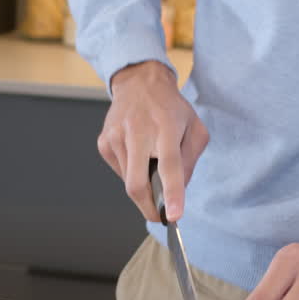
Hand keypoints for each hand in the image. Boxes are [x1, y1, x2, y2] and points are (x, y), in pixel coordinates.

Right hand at [99, 60, 208, 221]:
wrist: (139, 83)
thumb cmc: (170, 108)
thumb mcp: (194, 127)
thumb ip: (191, 160)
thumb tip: (178, 191)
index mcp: (165, 127)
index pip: (169, 166)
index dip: (171, 194)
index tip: (173, 216)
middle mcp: (138, 132)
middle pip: (137, 184)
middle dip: (148, 207)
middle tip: (160, 216)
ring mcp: (116, 137)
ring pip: (129, 181)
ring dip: (143, 183)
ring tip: (150, 159)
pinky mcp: (104, 142)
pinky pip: (120, 171)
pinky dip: (132, 172)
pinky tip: (138, 153)